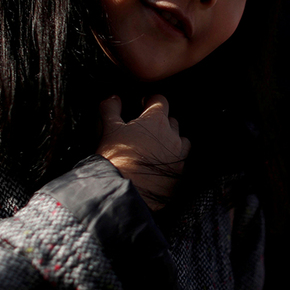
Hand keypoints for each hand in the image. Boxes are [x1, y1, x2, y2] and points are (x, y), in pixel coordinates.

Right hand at [96, 95, 189, 209]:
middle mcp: (173, 135)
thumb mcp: (108, 129)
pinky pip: (181, 161)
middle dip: (160, 122)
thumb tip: (113, 98)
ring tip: (156, 147)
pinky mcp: (180, 173)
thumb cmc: (118, 158)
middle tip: (146, 129)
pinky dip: (174, 159)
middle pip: (171, 120)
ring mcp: (179, 155)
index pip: (160, 100)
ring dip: (171, 140)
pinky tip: (161, 163)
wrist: (128, 191)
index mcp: (156, 121)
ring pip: (181, 140)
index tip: (143, 104)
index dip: (150, 101)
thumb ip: (110, 109)